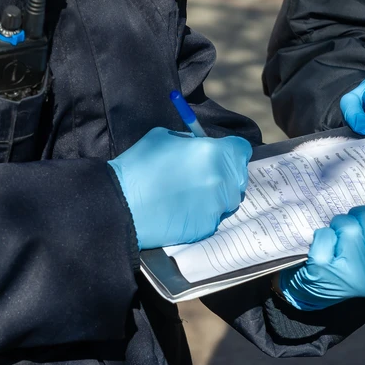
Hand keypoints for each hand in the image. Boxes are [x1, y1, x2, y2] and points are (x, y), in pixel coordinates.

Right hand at [108, 127, 251, 249]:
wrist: (123, 204)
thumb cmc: (139, 166)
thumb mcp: (164, 137)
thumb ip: (190, 141)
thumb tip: (200, 145)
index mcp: (213, 152)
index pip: (241, 150)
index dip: (231, 151)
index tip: (220, 155)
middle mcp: (221, 180)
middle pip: (239, 176)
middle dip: (226, 174)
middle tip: (203, 175)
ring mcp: (216, 206)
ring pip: (228, 199)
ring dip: (216, 195)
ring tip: (190, 194)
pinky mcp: (207, 227)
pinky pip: (213, 217)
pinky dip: (202, 213)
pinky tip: (182, 209)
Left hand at [278, 204, 364, 310]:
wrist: (325, 291)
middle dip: (359, 218)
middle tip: (356, 237)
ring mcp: (350, 270)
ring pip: (344, 222)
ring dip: (338, 227)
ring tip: (340, 245)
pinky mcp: (323, 268)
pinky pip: (322, 234)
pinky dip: (320, 237)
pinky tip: (325, 252)